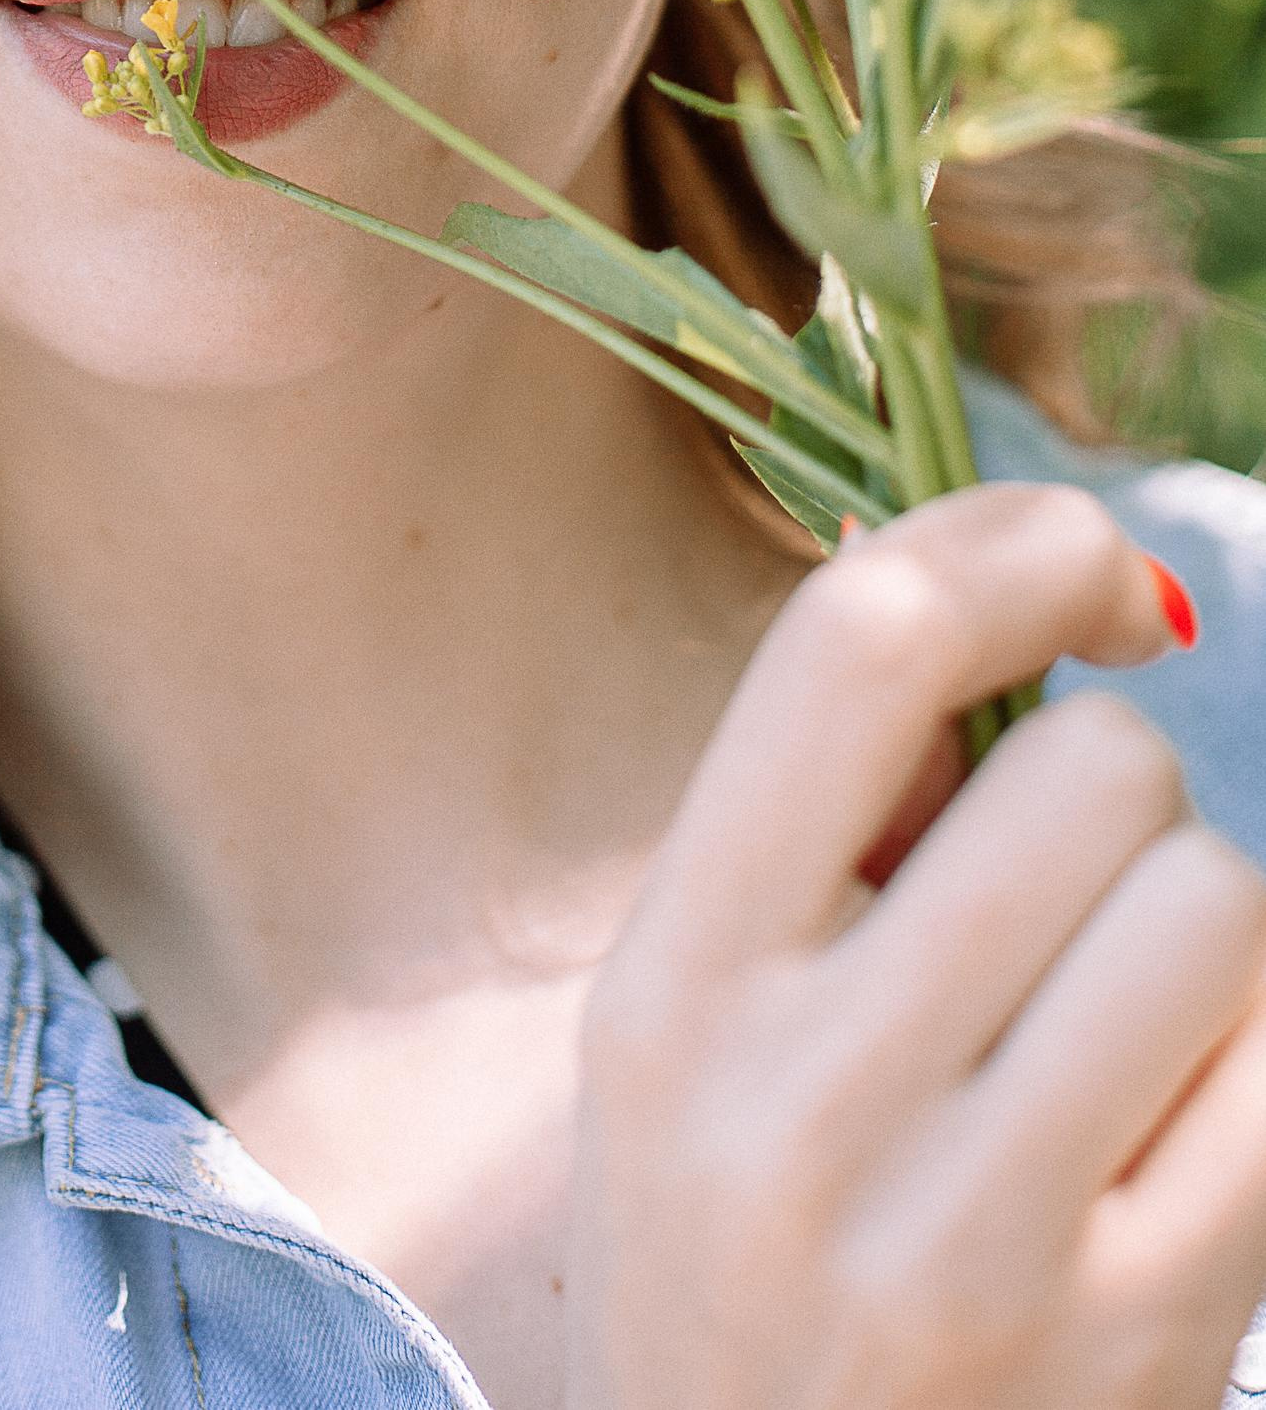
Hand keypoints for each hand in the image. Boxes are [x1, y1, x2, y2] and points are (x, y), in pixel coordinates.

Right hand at [566, 486, 1265, 1409]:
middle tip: (1064, 901)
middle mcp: (803, 1105)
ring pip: (1214, 904)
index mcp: (671, 989)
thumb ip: (824, 831)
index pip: (857, 652)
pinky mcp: (1138, 1339)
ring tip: (1115, 1029)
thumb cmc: (744, 1254)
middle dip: (1114, 795)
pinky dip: (1255, 1063)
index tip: (1089, 573)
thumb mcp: (693, 1043)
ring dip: (1197, 929)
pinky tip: (1177, 1131)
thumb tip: (1028, 602)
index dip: (1012, 548)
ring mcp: (975, 1241)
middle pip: (1085, 771)